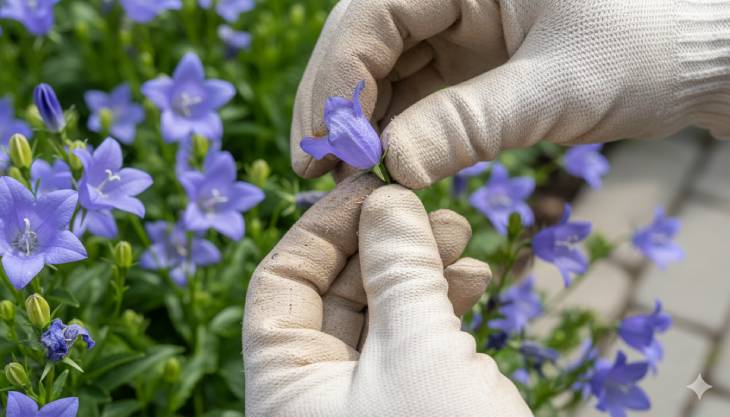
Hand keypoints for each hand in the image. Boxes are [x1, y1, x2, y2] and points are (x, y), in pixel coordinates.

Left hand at [243, 175, 531, 416]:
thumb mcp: (419, 354)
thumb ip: (398, 270)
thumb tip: (387, 198)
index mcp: (286, 386)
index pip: (282, 281)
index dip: (325, 226)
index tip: (374, 185)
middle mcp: (318, 392)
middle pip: (337, 290)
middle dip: (384, 243)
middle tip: (435, 209)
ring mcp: (368, 399)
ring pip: (383, 312)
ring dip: (421, 269)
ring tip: (464, 241)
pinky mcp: (414, 403)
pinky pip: (417, 339)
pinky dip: (444, 305)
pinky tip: (475, 279)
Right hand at [291, 0, 729, 187]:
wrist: (698, 60)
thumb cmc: (647, 49)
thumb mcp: (557, 88)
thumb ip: (471, 124)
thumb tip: (391, 167)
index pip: (372, 15)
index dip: (337, 80)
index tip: (322, 145)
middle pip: (364, 44)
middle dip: (339, 106)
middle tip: (316, 169)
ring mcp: (456, 25)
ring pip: (383, 72)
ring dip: (361, 125)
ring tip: (343, 177)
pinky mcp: (468, 62)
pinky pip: (415, 95)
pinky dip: (396, 132)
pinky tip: (382, 167)